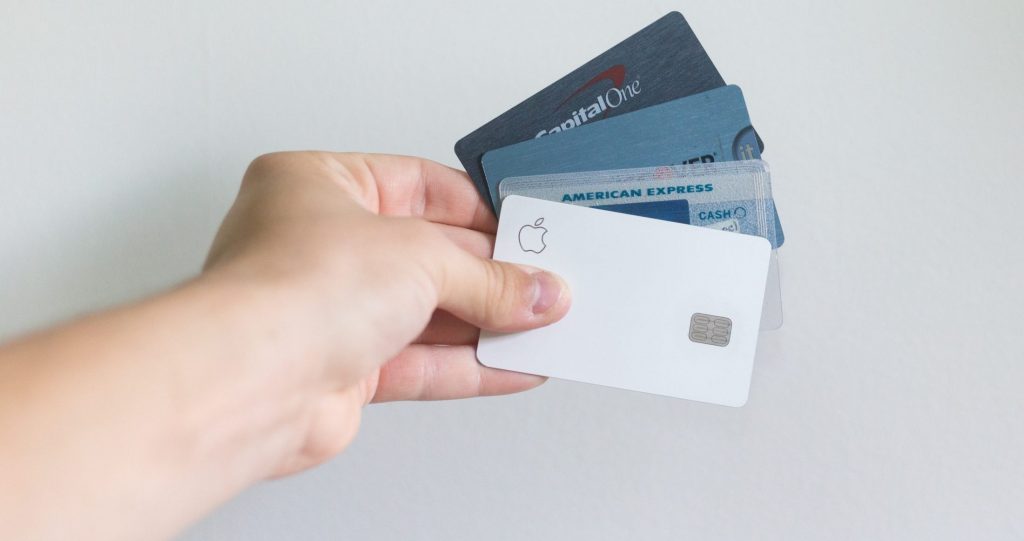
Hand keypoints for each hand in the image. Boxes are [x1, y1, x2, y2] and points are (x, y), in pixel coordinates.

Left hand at [203, 151, 571, 475]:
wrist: (251, 382)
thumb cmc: (294, 288)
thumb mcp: (420, 257)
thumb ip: (487, 277)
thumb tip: (536, 292)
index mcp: (318, 185)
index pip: (417, 185)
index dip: (477, 208)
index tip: (524, 229)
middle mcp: (318, 245)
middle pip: (427, 254)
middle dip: (490, 274)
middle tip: (545, 283)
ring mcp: (329, 310)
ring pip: (426, 314)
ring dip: (487, 323)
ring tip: (544, 327)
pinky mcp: (342, 370)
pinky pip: (420, 363)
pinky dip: (470, 366)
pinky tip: (516, 366)